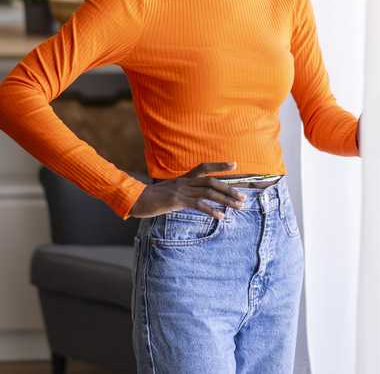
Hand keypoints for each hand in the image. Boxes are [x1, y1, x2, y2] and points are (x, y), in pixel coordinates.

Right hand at [128, 161, 246, 218]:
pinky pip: (198, 205)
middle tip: (243, 197)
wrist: (136, 199)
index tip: (235, 164)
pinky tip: (221, 216)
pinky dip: (211, 210)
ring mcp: (182, 191)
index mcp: (184, 178)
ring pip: (209, 193)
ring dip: (226, 200)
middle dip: (229, 189)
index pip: (205, 168)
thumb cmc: (152, 198)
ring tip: (238, 206)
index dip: (220, 165)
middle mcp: (185, 182)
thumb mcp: (170, 192)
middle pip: (212, 182)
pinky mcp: (177, 201)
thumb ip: (183, 192)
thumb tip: (195, 199)